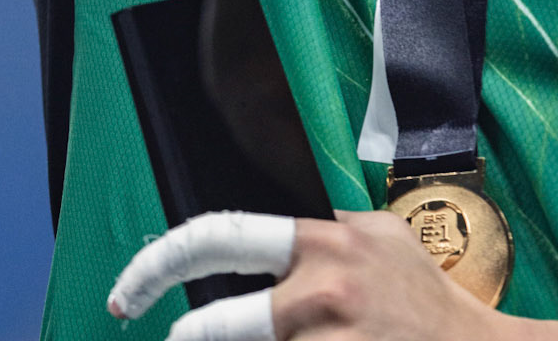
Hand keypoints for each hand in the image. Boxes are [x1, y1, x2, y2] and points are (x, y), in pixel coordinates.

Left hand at [108, 208, 502, 340]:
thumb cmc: (427, 301)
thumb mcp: (383, 236)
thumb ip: (330, 228)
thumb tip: (274, 233)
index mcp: (324, 245)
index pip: (223, 235)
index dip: (161, 262)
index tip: (130, 292)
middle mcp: (320, 296)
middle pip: (218, 327)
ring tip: (298, 340)